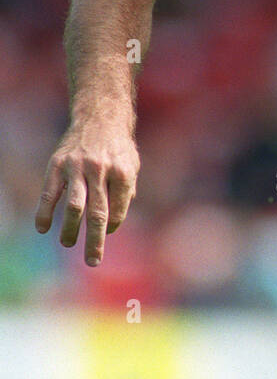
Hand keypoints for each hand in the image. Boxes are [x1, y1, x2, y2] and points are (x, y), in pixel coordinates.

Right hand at [35, 122, 139, 265]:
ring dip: (70, 229)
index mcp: (122, 173)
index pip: (117, 210)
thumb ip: (126, 192)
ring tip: (68, 244)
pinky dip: (45, 211)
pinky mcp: (58, 164)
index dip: (113, 225)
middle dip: (95, 241)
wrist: (100, 117)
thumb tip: (114, 222)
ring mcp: (78, 167)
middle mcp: (101, 170)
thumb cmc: (118, 147)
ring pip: (74, 206)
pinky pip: (50, 192)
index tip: (108, 229)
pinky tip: (42, 227)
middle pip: (97, 214)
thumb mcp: (132, 166)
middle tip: (93, 262)